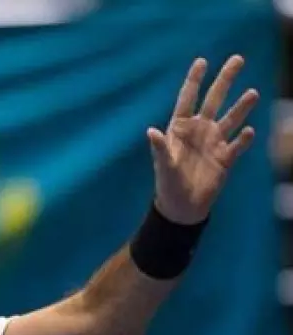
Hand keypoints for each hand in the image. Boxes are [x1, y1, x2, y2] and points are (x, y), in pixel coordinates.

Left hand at [148, 55, 258, 224]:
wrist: (182, 206)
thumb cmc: (168, 184)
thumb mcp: (163, 165)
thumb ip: (160, 148)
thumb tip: (151, 132)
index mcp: (180, 128)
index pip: (188, 98)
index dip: (194, 80)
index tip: (202, 61)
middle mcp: (199, 130)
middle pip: (214, 100)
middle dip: (225, 80)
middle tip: (238, 59)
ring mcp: (214, 143)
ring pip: (231, 118)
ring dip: (241, 107)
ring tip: (252, 93)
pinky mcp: (226, 158)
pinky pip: (237, 145)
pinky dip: (244, 139)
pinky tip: (250, 131)